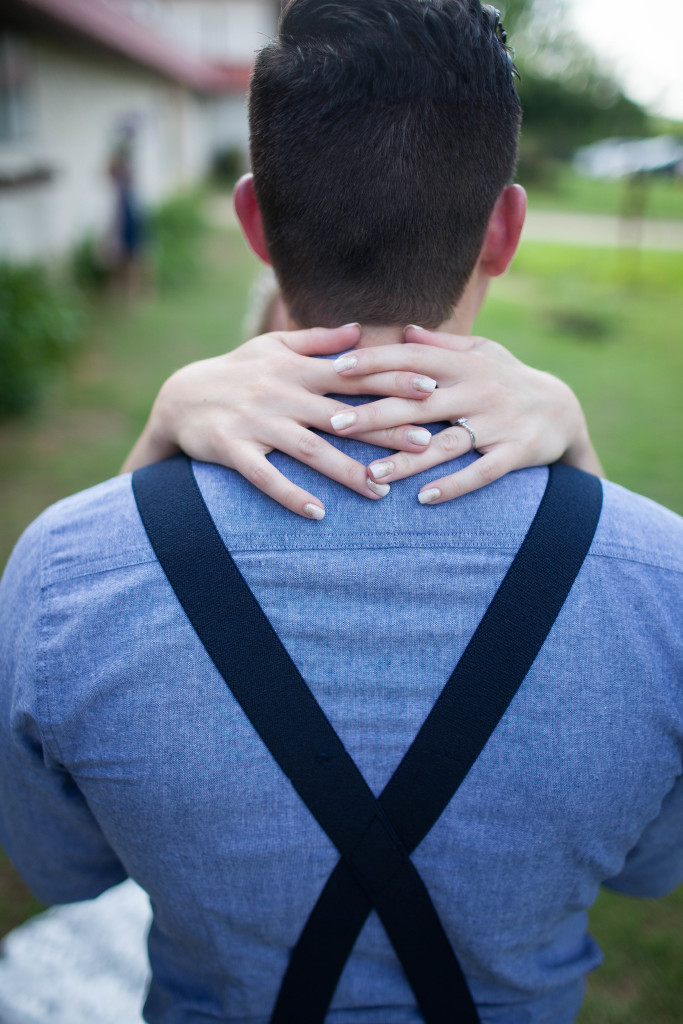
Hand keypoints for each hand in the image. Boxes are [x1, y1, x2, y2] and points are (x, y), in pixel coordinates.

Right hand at [121, 324, 440, 518]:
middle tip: (425, 445)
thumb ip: (317, 341)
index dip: (392, 381)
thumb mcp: (272, 346)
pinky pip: (265, 477)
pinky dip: (290, 495)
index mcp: (296, 369)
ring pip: (310, 450)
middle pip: (341, 414)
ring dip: (347, 471)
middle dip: (384, 429)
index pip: (353, 374)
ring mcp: (257, 423)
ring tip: (381, 492)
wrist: (178, 397)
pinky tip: (318, 513)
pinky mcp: (234, 449)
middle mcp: (281, 394)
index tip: (430, 389)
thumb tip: (359, 330)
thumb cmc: (236, 371)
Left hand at [328, 326, 602, 503]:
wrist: (565, 410)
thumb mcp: (482, 353)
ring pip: (446, 442)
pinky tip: (424, 498)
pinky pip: (481, 472)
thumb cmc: (509, 378)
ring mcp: (497, 422)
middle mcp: (478, 390)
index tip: (337, 370)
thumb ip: (441, 346)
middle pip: (419, 402)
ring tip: (372, 473)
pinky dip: (454, 485)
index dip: (375, 362)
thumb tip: (404, 331)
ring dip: (408, 459)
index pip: (412, 359)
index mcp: (464, 363)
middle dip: (376, 413)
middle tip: (337, 425)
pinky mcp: (515, 452)